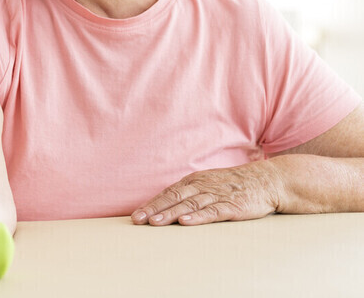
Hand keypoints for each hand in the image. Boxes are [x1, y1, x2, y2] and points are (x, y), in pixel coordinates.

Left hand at [130, 161, 282, 225]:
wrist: (267, 180)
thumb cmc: (233, 185)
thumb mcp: (208, 184)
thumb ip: (189, 194)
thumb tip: (166, 207)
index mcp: (194, 181)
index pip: (168, 193)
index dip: (151, 205)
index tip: (136, 216)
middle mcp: (202, 186)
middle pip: (174, 198)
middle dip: (154, 209)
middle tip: (138, 220)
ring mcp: (217, 195)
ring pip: (189, 205)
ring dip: (170, 213)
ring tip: (155, 222)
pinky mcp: (232, 205)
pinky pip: (213, 211)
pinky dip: (198, 216)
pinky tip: (186, 222)